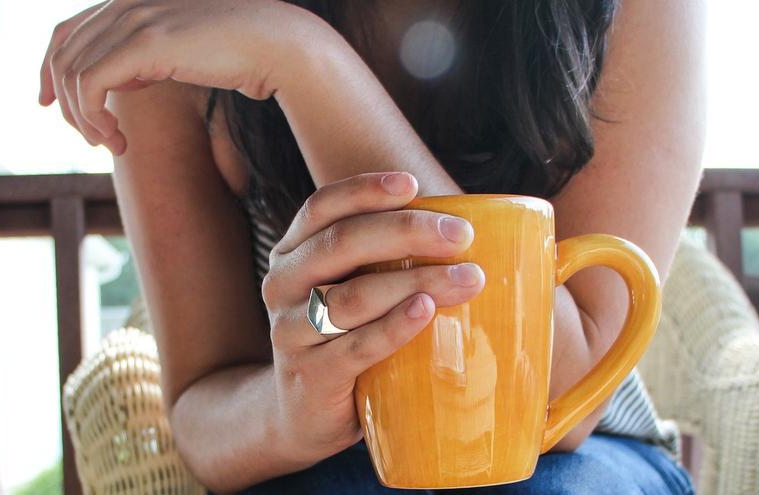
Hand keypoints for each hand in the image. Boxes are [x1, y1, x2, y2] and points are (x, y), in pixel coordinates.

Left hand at [38, 0, 327, 154]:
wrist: (279, 45)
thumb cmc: (243, 54)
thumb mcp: (185, 51)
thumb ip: (151, 56)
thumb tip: (128, 80)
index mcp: (132, 0)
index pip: (66, 31)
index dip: (49, 69)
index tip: (50, 104)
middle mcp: (126, 2)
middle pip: (62, 55)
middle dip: (66, 105)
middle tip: (93, 139)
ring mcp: (133, 18)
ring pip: (72, 74)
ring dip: (82, 119)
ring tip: (110, 145)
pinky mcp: (144, 43)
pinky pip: (90, 85)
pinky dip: (93, 119)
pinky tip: (117, 141)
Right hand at [264, 172, 484, 461]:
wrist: (304, 414)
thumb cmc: (345, 336)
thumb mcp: (349, 288)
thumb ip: (387, 258)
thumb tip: (474, 232)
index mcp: (294, 252)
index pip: (323, 207)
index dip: (366, 190)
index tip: (413, 184)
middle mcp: (284, 285)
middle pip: (341, 243)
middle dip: (406, 231)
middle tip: (462, 235)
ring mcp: (292, 332)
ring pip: (354, 296)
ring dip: (416, 281)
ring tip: (468, 279)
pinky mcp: (312, 375)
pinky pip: (356, 346)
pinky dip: (394, 326)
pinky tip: (426, 311)